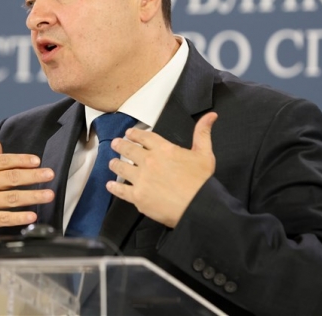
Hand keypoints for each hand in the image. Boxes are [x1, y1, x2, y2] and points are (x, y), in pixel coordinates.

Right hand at [0, 140, 54, 238]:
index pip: (2, 161)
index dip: (21, 160)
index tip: (37, 161)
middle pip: (10, 177)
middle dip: (33, 175)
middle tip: (49, 174)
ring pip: (11, 198)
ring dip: (33, 196)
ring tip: (48, 195)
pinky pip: (3, 217)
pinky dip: (19, 217)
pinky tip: (32, 215)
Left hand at [106, 112, 217, 227]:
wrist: (197, 206)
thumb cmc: (202, 181)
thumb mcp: (205, 154)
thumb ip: (203, 133)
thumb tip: (210, 116)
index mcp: (164, 149)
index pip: (145, 137)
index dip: (135, 134)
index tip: (129, 133)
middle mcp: (149, 161)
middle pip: (129, 150)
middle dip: (120, 145)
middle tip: (115, 143)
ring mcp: (141, 179)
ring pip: (122, 168)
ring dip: (115, 164)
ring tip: (112, 163)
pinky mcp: (138, 196)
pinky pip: (121, 190)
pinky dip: (114, 187)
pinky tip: (110, 185)